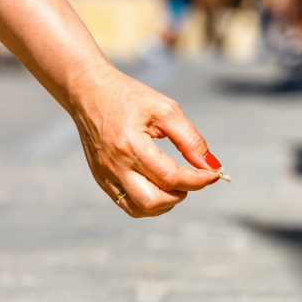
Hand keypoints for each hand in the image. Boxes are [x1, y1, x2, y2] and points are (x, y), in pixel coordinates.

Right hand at [67, 64, 220, 216]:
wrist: (88, 91)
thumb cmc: (129, 97)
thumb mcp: (166, 110)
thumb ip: (191, 140)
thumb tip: (212, 166)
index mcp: (131, 146)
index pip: (171, 178)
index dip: (199, 180)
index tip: (214, 174)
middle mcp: (115, 166)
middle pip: (154, 201)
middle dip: (181, 194)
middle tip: (191, 178)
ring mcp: (105, 176)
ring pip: (140, 209)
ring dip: (165, 202)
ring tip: (175, 181)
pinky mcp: (101, 179)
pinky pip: (127, 204)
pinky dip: (149, 203)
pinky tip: (159, 185)